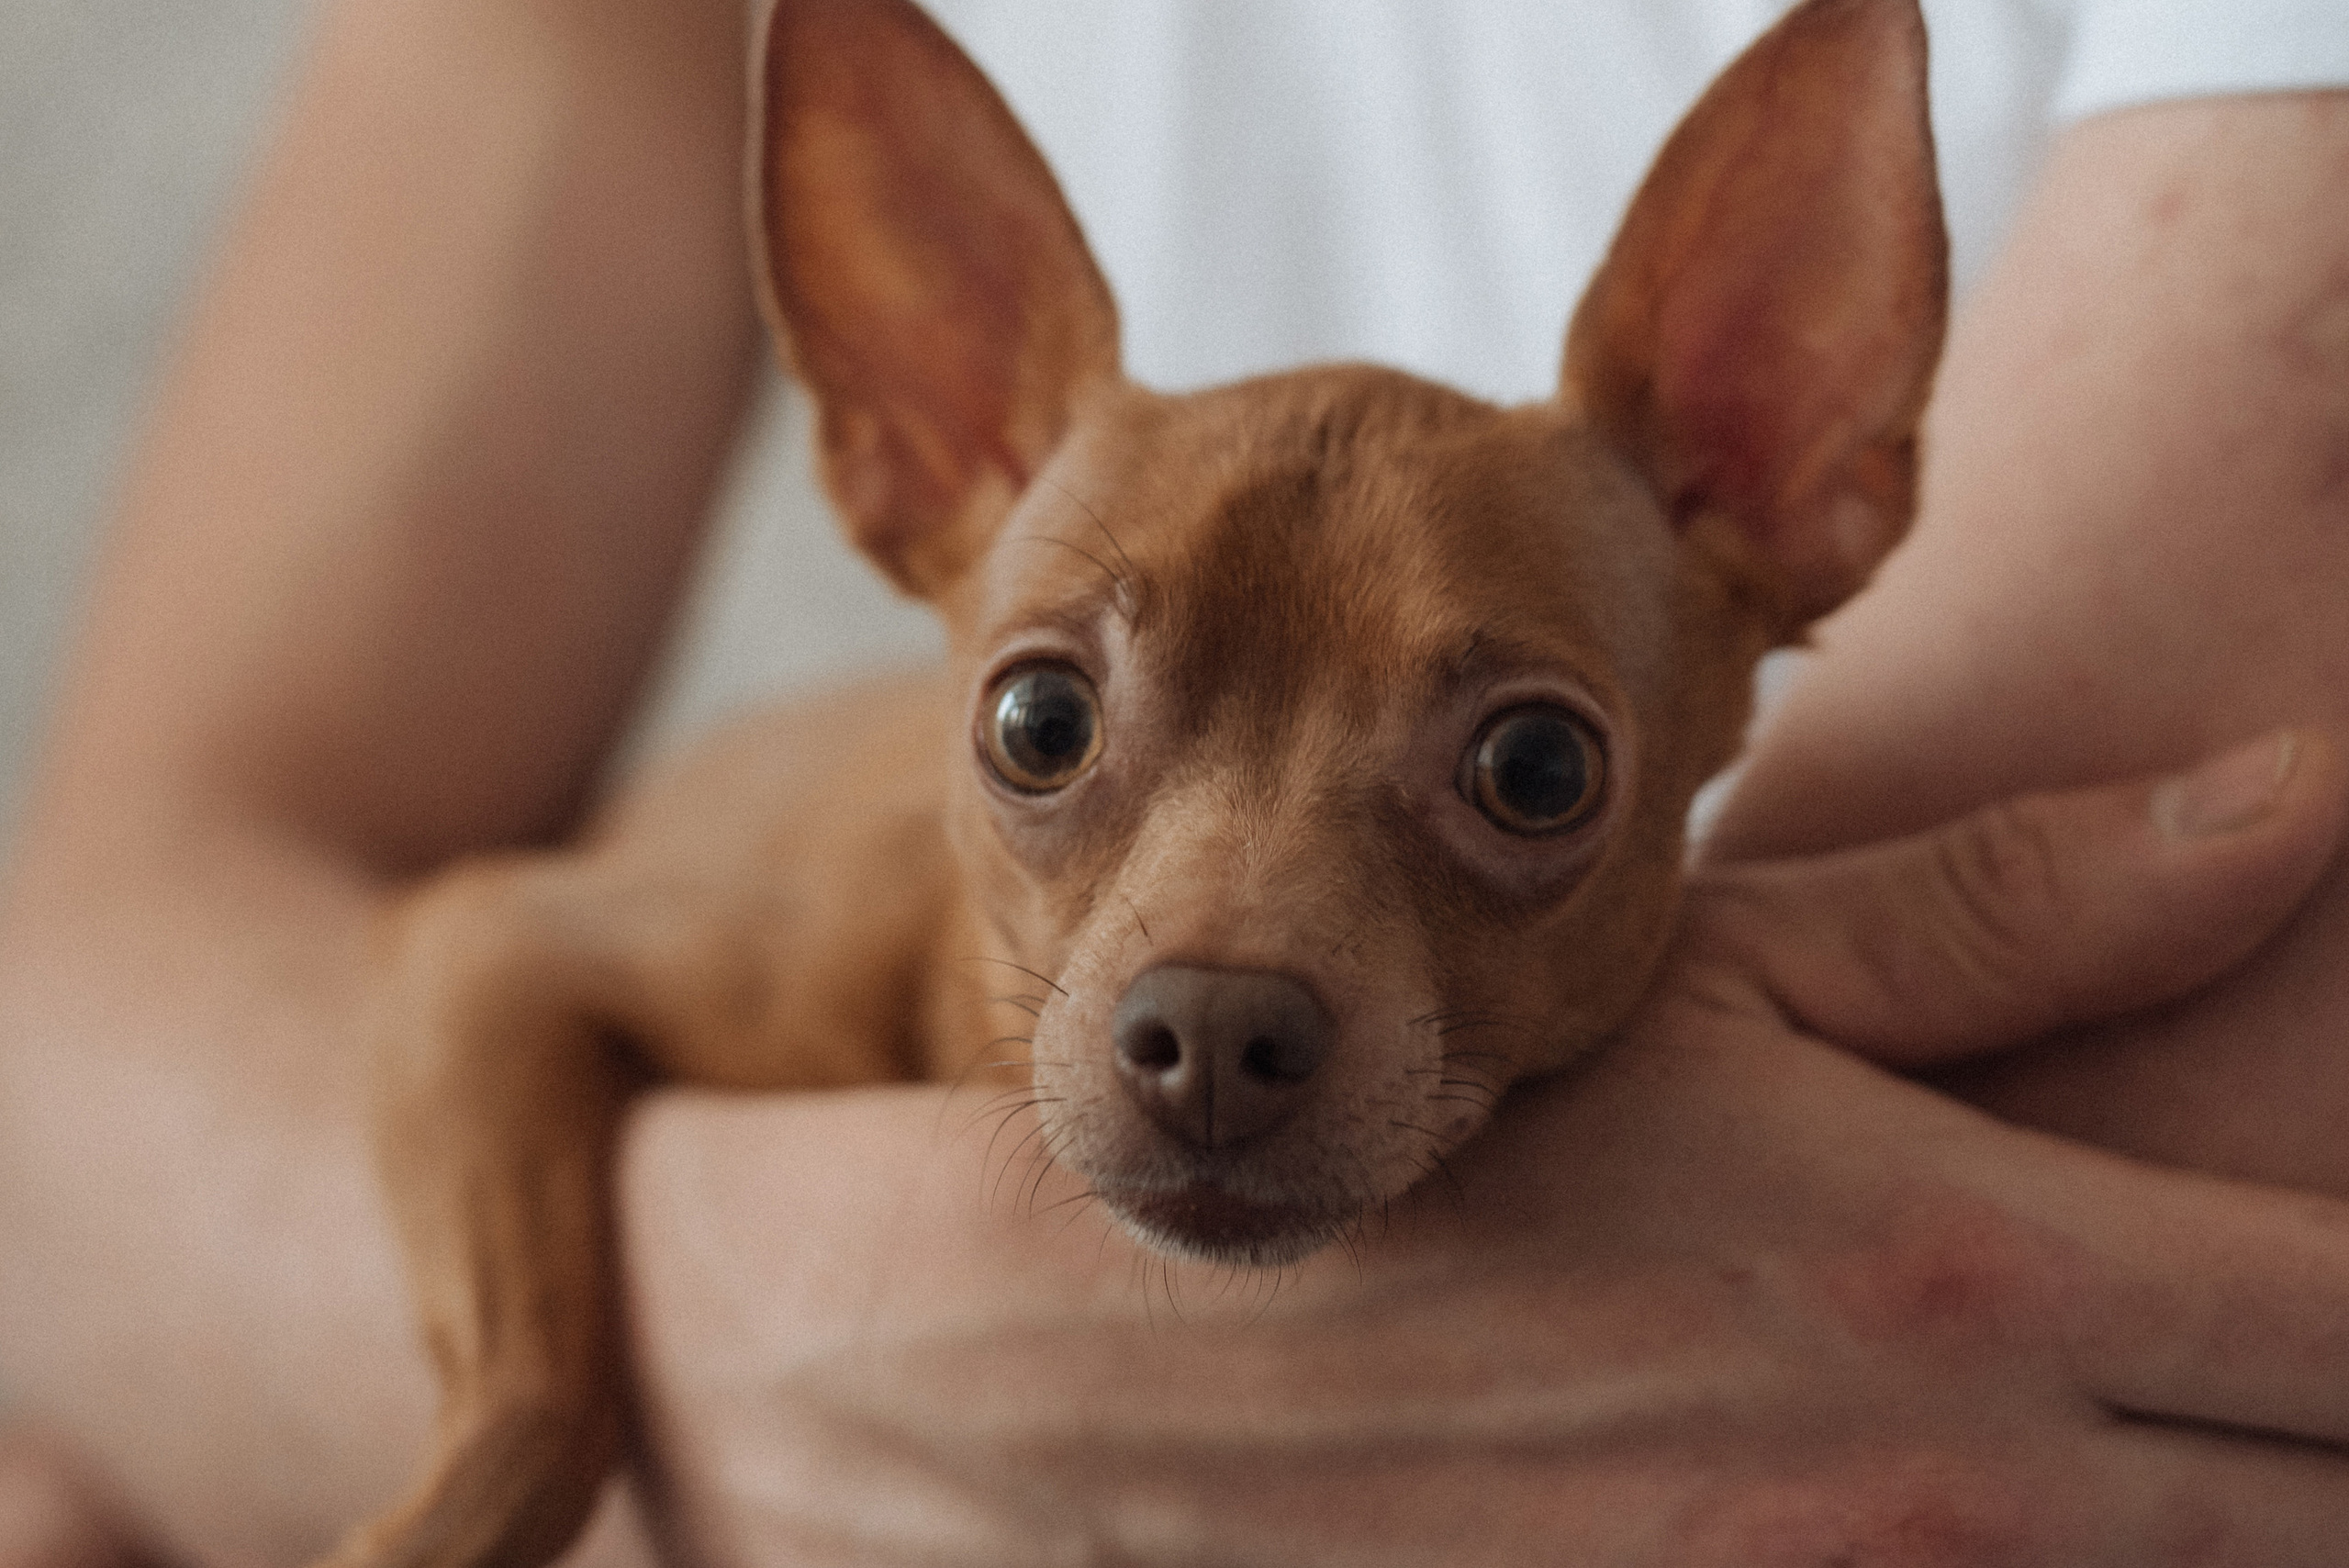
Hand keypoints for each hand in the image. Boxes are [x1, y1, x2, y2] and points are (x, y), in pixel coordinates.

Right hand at [618, 729, 2348, 1565]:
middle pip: (2326, 1514)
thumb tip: (2308, 791)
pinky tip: (1968, 1511)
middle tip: (2286, 1363)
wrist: (1085, 1385)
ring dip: (2217, 1514)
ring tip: (2167, 1441)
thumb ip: (2018, 909)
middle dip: (2325, 1434)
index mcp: (1968, 1285)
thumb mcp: (1709, 993)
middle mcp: (1943, 1511)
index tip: (2345, 1262)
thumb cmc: (1414, 1157)